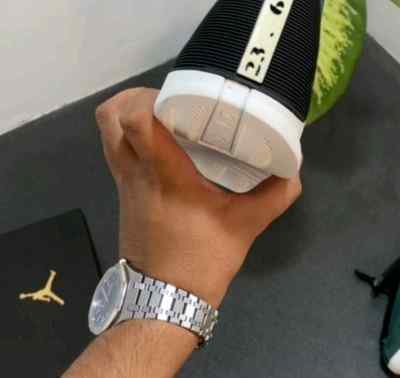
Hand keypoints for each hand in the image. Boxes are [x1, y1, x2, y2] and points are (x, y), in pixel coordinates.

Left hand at [95, 87, 301, 307]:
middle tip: (169, 99)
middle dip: (133, 97)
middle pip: (108, 117)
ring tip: (166, 115)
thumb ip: (274, 195)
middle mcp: (135, 171)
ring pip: (107, 133)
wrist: (163, 304)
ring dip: (128, 115)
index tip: (178, 94)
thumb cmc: (200, 262)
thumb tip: (293, 170)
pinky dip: (131, 137)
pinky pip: (116, 150)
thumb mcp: (246, 226)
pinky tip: (165, 145)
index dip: (146, 97)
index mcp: (163, 173)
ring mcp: (123, 182)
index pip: (134, 122)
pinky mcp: (123, 192)